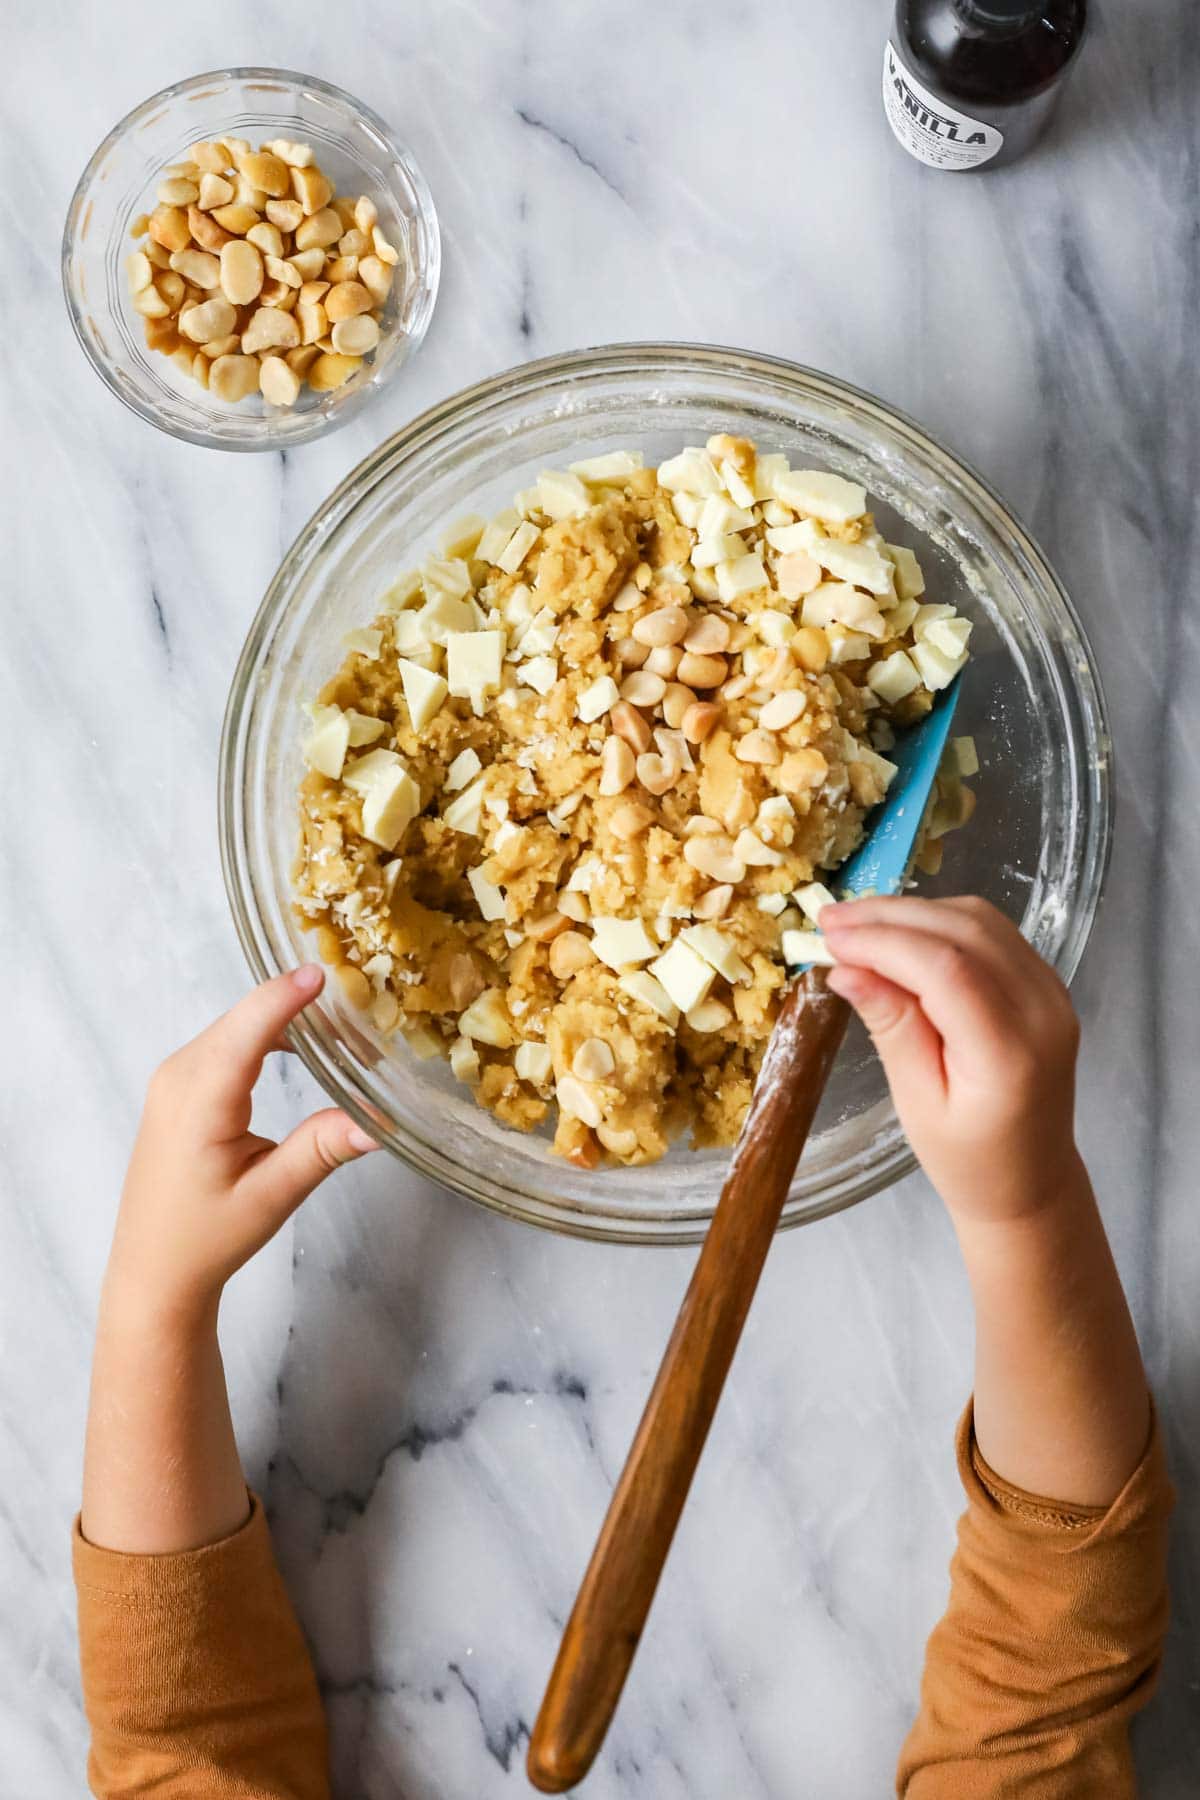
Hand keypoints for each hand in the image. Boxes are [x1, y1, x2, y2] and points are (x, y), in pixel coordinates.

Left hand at [103, 965, 377, 1328]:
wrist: (154, 1270)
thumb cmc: (206, 1238)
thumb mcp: (271, 1196)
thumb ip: (321, 1149)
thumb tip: (378, 1120)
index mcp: (198, 1098)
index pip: (248, 1028)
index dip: (286, 996)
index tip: (324, 971)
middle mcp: (179, 1075)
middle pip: (244, 1019)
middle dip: (298, 1004)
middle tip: (360, 1005)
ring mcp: (174, 1078)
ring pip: (236, 1027)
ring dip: (283, 1019)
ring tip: (342, 1026)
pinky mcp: (179, 1086)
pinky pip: (226, 1042)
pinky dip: (264, 1035)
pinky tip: (300, 1045)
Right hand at [822, 896, 1082, 1223]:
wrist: (1031, 1181)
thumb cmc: (968, 1159)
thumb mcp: (917, 1104)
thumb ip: (892, 1028)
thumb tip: (846, 969)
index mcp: (1009, 1054)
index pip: (945, 969)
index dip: (883, 943)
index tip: (830, 938)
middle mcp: (1043, 1012)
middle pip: (965, 931)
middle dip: (891, 916)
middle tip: (830, 920)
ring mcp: (1052, 993)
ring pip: (980, 920)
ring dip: (915, 911)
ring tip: (856, 923)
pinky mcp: (1047, 984)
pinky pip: (992, 933)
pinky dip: (941, 922)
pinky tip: (899, 934)